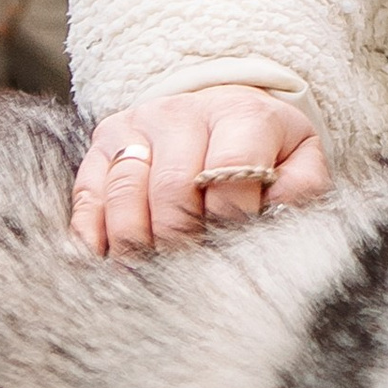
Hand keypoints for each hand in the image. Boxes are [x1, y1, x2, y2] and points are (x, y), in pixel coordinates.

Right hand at [69, 89, 329, 258]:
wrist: (224, 110)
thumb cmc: (266, 149)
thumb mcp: (299, 161)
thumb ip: (299, 191)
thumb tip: (276, 220)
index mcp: (241, 114)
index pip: (227, 174)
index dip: (229, 222)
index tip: (233, 255)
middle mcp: (183, 112)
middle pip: (171, 189)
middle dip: (181, 242)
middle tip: (191, 276)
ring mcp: (137, 124)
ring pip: (124, 192)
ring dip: (136, 245)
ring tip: (152, 275)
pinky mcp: (103, 142)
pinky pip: (88, 194)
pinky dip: (93, 235)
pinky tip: (108, 263)